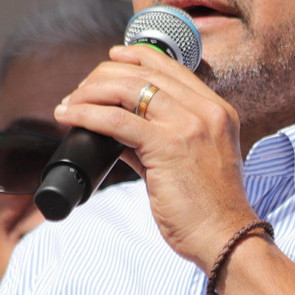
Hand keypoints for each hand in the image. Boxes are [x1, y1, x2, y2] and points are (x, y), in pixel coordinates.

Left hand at [54, 44, 258, 269]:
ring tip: (69, 105)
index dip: (135, 57)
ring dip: (90, 93)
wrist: (225, 237)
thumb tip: (116, 131)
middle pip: (145, 73)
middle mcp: (206, 110)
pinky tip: (70, 117)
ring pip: (129, 89)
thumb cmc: (209, 208)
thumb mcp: (192, 162)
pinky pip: (117, 121)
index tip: (109, 61)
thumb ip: (159, 139)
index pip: (170, 67)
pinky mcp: (168, 146)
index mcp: (217, 110)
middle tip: (79, 93)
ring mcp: (190, 125)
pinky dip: (88, 115)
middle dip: (103, 76)